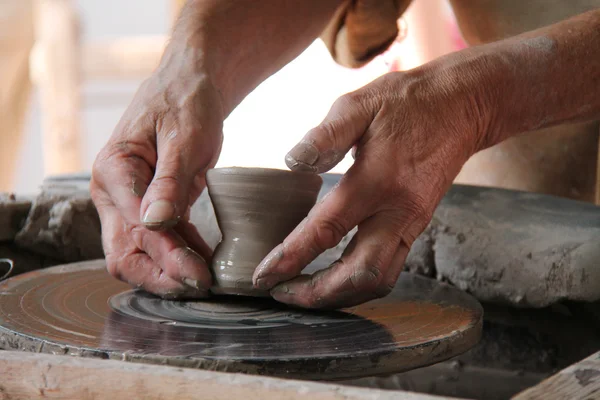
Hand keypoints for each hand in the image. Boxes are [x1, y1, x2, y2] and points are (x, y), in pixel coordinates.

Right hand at [90, 49, 223, 298]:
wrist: (190, 86)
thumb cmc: (186, 103)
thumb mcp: (184, 137)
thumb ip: (169, 180)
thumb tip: (156, 223)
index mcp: (114, 170)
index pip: (135, 228)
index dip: (166, 256)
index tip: (198, 276)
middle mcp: (113, 192)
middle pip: (124, 251)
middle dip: (160, 276)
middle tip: (200, 287)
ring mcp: (128, 202)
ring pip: (139, 252)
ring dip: (171, 271)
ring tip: (207, 281)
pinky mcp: (147, 206)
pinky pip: (159, 240)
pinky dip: (179, 255)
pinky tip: (204, 263)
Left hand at [252, 69, 484, 307]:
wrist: (461, 106)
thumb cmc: (406, 102)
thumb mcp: (359, 104)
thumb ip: (324, 135)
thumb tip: (291, 161)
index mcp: (376, 180)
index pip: (327, 230)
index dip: (291, 257)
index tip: (263, 276)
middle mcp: (398, 211)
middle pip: (359, 275)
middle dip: (317, 294)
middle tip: (281, 295)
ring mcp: (412, 223)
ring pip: (378, 280)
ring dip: (340, 296)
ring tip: (304, 292)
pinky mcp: (417, 226)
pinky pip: (389, 268)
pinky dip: (358, 283)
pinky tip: (335, 276)